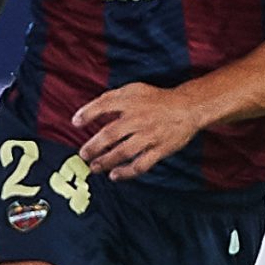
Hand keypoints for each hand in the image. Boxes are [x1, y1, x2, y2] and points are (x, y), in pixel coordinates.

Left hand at [76, 82, 207, 180]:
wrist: (188, 107)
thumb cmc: (158, 99)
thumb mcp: (135, 89)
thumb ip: (113, 98)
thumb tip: (90, 110)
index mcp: (132, 101)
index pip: (105, 105)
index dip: (88, 113)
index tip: (75, 122)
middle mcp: (139, 118)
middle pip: (111, 133)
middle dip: (94, 146)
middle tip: (83, 154)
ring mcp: (150, 135)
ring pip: (123, 152)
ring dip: (106, 161)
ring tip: (94, 167)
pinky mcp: (160, 149)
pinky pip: (141, 164)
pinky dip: (127, 172)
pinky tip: (115, 175)